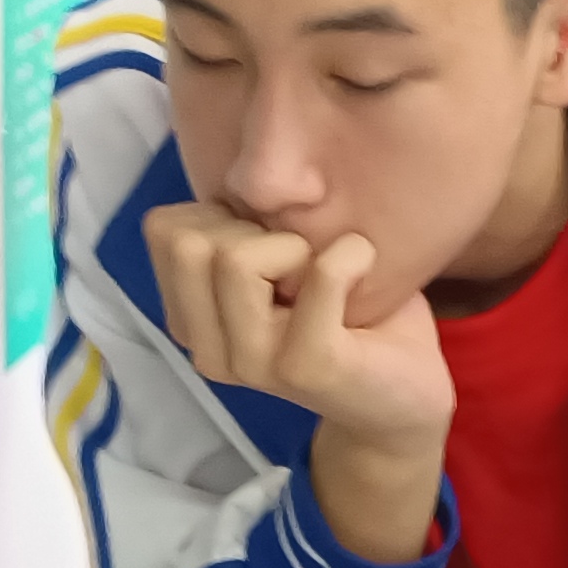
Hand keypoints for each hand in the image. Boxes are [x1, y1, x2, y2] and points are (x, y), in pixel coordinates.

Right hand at [144, 200, 453, 561]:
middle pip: (188, 242)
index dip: (219, 215)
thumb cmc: (348, 314)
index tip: (265, 243)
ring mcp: (254, 363)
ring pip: (235, 258)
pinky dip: (352, 254)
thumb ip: (241, 227)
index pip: (163, 229)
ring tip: (322, 271)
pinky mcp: (307, 366)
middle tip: (297, 260)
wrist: (404, 397)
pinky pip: (320, 272)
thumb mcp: (278, 261)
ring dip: (294, 244)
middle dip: (249, 229)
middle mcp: (210, 350)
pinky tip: (364, 271)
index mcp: (193, 322)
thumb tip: (243, 170)